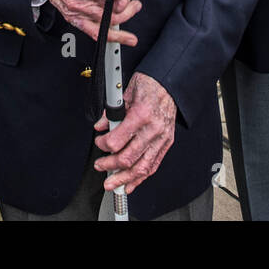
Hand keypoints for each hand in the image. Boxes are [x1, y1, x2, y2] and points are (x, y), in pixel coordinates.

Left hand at [93, 72, 175, 193]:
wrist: (169, 83)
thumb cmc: (150, 85)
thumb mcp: (126, 93)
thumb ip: (111, 113)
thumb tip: (101, 126)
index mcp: (141, 115)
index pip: (117, 141)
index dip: (103, 145)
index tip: (99, 143)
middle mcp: (152, 129)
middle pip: (128, 158)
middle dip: (110, 166)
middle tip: (100, 165)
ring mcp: (161, 138)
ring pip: (141, 167)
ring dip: (124, 179)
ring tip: (113, 184)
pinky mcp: (166, 143)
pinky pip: (153, 165)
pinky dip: (140, 178)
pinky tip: (130, 184)